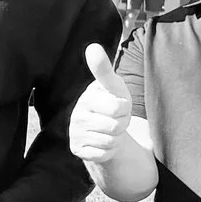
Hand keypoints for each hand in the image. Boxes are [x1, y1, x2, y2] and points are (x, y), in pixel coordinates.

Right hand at [69, 43, 132, 163]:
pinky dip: (109, 150)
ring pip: (110, 141)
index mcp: (87, 97)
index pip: (118, 107)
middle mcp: (76, 115)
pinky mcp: (77, 150)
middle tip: (115, 119)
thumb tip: (92, 47)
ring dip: (116, 138)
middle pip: (116, 126)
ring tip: (110, 130)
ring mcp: (75, 133)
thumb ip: (103, 69)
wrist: (103, 128)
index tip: (118, 104)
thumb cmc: (111, 102)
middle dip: (122, 124)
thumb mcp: (112, 85)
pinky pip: (103, 154)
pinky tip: (103, 142)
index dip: (124, 108)